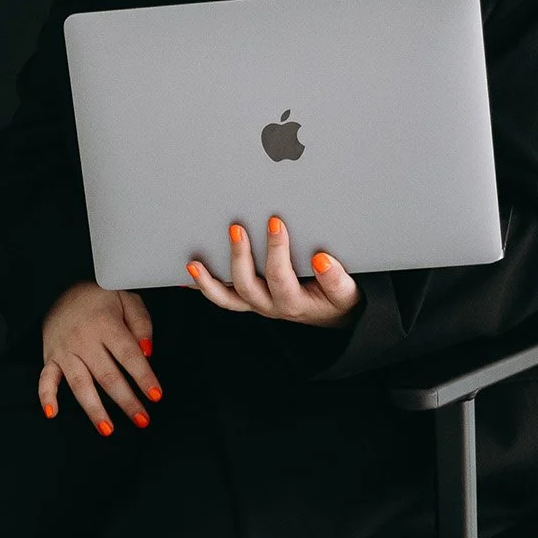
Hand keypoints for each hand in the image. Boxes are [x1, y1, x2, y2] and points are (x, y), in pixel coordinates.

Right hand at [39, 280, 160, 435]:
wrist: (61, 287)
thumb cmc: (101, 296)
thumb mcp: (127, 298)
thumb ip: (141, 323)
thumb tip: (147, 352)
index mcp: (106, 324)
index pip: (128, 355)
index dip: (143, 377)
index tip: (156, 396)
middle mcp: (84, 340)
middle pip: (107, 376)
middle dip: (126, 401)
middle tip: (142, 420)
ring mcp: (65, 351)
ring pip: (80, 385)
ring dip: (94, 409)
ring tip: (108, 429)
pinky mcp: (51, 357)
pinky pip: (45, 379)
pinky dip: (46, 396)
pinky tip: (52, 413)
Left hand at [186, 215, 362, 325]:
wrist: (332, 314)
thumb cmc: (338, 298)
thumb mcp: (347, 293)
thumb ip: (337, 279)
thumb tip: (321, 259)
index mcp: (295, 303)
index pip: (281, 277)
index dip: (276, 251)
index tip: (275, 223)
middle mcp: (271, 306)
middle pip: (248, 284)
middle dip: (240, 255)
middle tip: (236, 227)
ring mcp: (257, 304)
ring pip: (229, 296)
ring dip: (209, 280)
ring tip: (195, 262)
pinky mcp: (248, 300)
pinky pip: (223, 298)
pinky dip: (205, 286)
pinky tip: (190, 272)